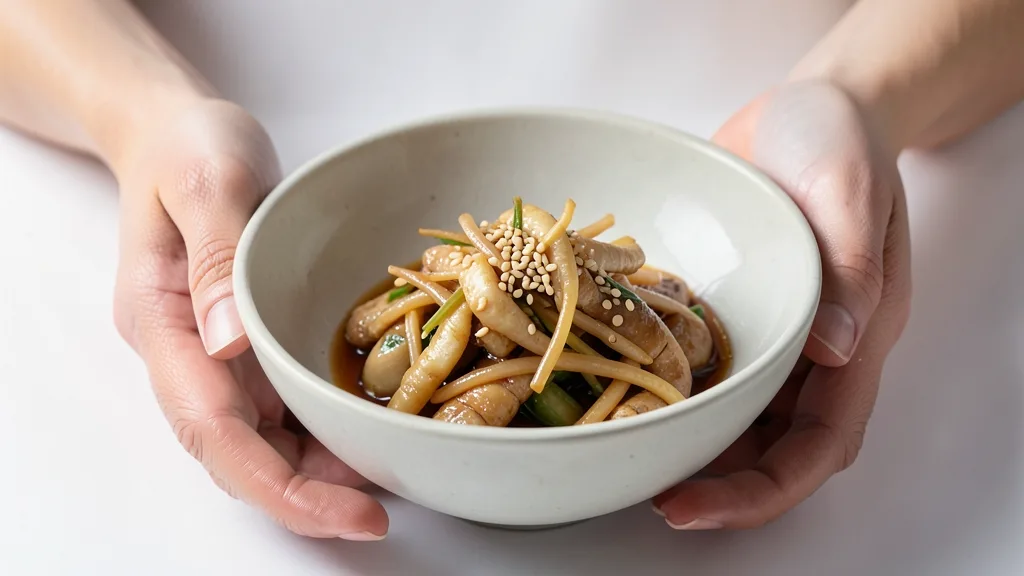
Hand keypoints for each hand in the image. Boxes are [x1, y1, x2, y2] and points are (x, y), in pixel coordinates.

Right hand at [111, 97, 388, 539]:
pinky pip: (282, 406)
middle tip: (376, 516)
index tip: (346, 510)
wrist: (179, 133)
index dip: (277, 483)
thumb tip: (231, 343)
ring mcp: (217, 354)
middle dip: (304, 496)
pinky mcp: (248, 345)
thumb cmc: (188, 145)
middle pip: (237, 452)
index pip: (212, 427)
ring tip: (385, 485)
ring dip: (318, 472)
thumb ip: (216, 254)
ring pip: (261, 439)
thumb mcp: (207, 179)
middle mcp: (187, 353)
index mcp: (163, 322)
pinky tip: (366, 436)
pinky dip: (322, 432)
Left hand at [654, 80, 911, 528]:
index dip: (765, 488)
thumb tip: (832, 348)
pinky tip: (613, 391)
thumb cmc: (839, 141)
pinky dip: (661, 387)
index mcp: (853, 336)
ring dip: (684, 445)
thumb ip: (852, 266)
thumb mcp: (852, 191)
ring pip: (727, 414)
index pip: (820, 441)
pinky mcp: (720, 310)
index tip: (696, 506)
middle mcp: (806, 349)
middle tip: (653, 499)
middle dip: (716, 484)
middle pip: (769, 446)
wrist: (801, 110)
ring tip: (626, 455)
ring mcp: (760, 333)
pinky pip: (692, 363)